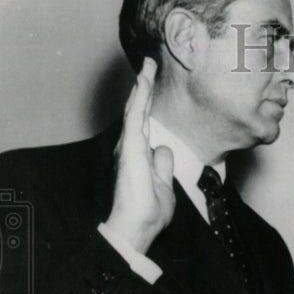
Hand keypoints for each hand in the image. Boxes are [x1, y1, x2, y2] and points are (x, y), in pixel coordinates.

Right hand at [101, 58, 175, 254]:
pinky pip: (137, 114)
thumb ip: (163, 166)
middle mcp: (132, 148)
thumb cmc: (148, 213)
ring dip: (143, 85)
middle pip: (138, 112)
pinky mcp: (131, 146)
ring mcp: (130, 145)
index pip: (145, 125)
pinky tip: (144, 79)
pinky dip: (141, 96)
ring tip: (147, 65)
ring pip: (137, 108)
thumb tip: (164, 150)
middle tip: (148, 66)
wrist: (136, 228)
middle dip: (144, 88)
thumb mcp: (164, 185)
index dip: (148, 106)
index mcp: (139, 157)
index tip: (152, 87)